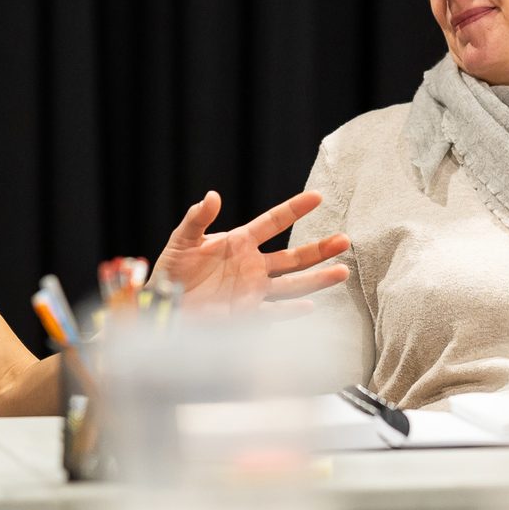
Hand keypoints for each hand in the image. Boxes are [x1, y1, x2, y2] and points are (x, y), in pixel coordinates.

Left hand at [152, 190, 349, 312]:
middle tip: (345, 240)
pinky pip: (272, 312)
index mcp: (239, 242)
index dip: (294, 209)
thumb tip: (212, 195)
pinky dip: (290, 312)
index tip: (317, 196)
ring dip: (316, 279)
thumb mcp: (183, 240)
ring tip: (342, 271)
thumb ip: (197, 218)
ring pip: (291, 284)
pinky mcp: (245, 314)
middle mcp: (252, 266)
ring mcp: (252, 290)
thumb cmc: (172, 270)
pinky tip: (309, 307)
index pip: (273, 222)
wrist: (163, 303)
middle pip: (293, 256)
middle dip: (319, 249)